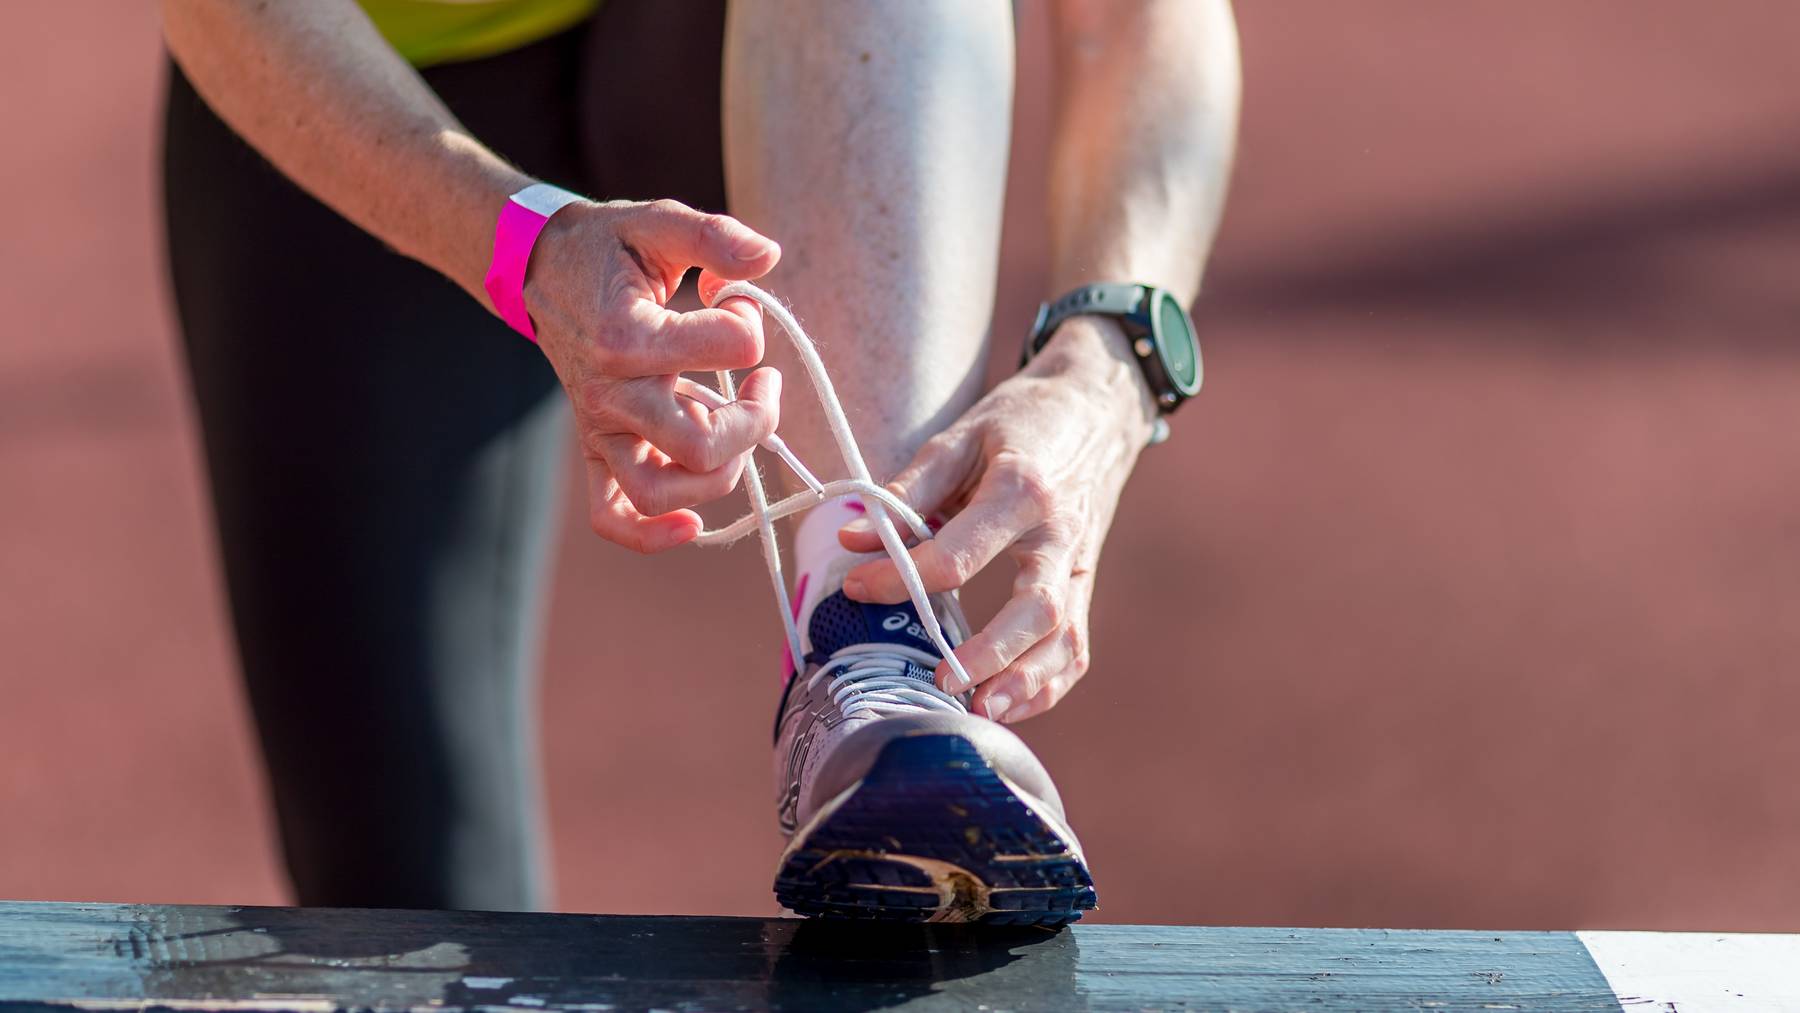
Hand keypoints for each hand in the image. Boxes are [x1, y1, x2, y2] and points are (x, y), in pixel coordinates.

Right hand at [522, 197, 782, 552]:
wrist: (541, 268)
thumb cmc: (608, 247)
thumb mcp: (659, 223)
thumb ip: (714, 236)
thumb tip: (768, 256)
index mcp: (627, 335)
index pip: (730, 348)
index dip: (749, 322)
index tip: (734, 301)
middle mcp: (609, 393)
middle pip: (703, 443)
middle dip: (756, 418)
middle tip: (763, 380)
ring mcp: (599, 428)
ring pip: (663, 490)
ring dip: (721, 472)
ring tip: (737, 427)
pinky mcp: (595, 447)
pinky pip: (611, 515)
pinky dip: (650, 533)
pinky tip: (690, 522)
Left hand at [838, 316, 1160, 722]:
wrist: (1098, 407)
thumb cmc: (1020, 422)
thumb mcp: (960, 437)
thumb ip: (908, 492)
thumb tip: (852, 539)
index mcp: (1022, 490)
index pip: (960, 553)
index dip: (902, 577)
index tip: (856, 588)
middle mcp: (1059, 534)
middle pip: (1035, 607)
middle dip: (990, 652)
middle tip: (941, 682)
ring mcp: (1078, 564)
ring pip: (1064, 636)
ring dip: (1027, 682)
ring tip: (981, 713)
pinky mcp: (1083, 583)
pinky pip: (1076, 645)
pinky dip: (1048, 683)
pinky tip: (1009, 706)